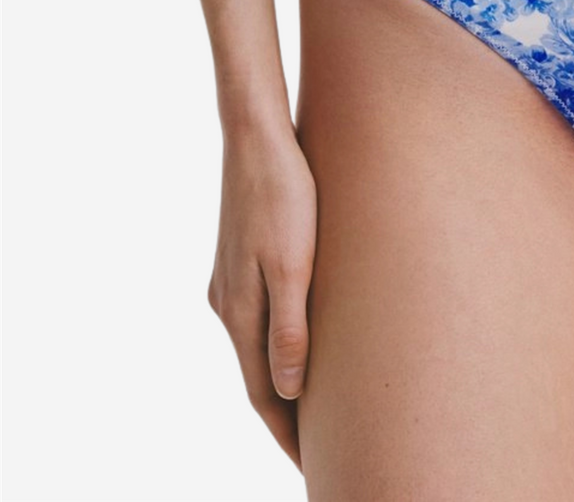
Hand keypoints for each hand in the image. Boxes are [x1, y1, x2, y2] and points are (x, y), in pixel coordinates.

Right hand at [206, 119, 317, 470]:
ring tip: (315, 408)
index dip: (289, 434)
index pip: (266, 395)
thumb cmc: (284, 192)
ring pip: (258, 348)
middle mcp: (228, 304)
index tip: (313, 466)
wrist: (256, 132)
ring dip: (283, 381)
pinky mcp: (240, 258)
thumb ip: (290, 328)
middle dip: (287, 417)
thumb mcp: (294, 263)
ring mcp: (230, 281)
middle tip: (320, 450)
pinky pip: (260, 319)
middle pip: (259, 378)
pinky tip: (300, 342)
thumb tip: (289, 391)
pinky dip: (279, 345)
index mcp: (240, 312)